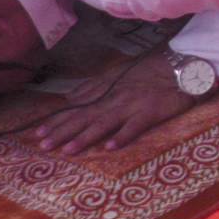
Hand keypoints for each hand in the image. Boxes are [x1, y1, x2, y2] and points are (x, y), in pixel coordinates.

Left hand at [35, 50, 196, 155]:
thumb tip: (69, 98)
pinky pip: (135, 126)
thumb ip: (93, 87)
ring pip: (104, 123)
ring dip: (86, 137)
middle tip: (44, 145)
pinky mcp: (150, 112)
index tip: (38, 132)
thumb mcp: (117, 74)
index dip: (57, 120)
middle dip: (63, 131)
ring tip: (69, 150)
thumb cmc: (148, 71)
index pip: (76, 107)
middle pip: (85, 116)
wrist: (180, 68)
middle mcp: (114, 98)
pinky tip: (111, 147)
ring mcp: (132, 105)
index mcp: (106, 89)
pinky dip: (123, 136)